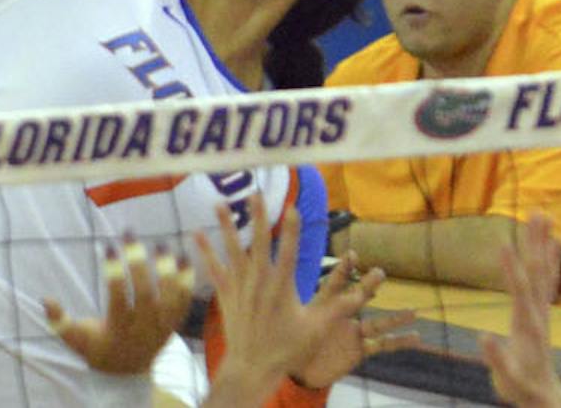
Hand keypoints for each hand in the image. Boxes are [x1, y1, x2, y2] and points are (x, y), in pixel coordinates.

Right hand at [44, 235, 194, 375]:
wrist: (127, 372)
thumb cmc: (98, 349)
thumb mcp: (76, 340)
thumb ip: (60, 322)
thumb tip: (45, 299)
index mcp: (118, 330)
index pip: (119, 299)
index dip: (114, 273)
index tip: (108, 246)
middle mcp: (143, 329)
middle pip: (146, 294)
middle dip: (138, 263)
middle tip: (130, 234)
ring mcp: (161, 327)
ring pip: (169, 298)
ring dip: (168, 270)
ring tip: (161, 244)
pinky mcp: (173, 324)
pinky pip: (184, 302)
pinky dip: (187, 282)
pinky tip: (185, 258)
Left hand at [198, 196, 417, 401]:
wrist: (253, 366)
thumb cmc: (287, 348)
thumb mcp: (316, 328)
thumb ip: (339, 308)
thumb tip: (364, 295)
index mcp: (282, 287)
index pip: (289, 252)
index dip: (292, 229)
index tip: (293, 207)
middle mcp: (259, 282)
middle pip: (258, 243)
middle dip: (258, 217)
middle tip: (255, 193)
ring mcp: (240, 287)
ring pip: (232, 250)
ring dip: (226, 226)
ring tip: (220, 203)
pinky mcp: (226, 294)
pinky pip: (213, 269)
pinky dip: (204, 251)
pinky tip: (195, 233)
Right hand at [480, 213, 560, 407]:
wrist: (544, 396)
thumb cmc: (521, 386)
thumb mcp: (507, 378)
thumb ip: (497, 359)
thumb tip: (483, 337)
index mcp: (527, 326)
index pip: (519, 293)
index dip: (511, 271)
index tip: (502, 244)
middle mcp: (538, 313)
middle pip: (537, 273)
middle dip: (534, 243)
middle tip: (536, 213)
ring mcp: (542, 310)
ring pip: (544, 271)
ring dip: (542, 243)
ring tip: (543, 216)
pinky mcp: (542, 310)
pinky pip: (548, 279)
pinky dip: (551, 258)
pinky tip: (553, 241)